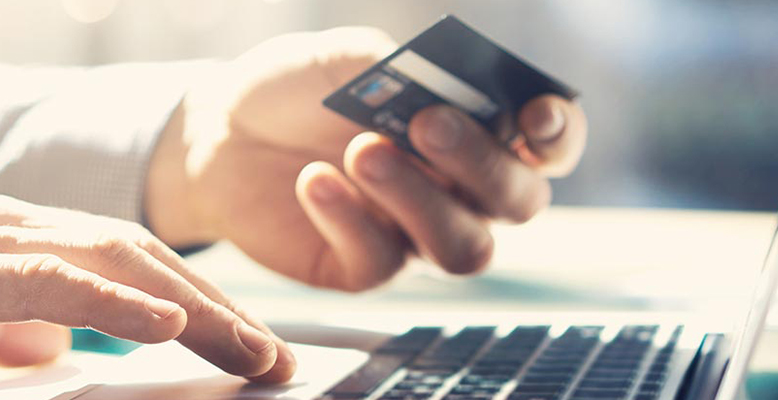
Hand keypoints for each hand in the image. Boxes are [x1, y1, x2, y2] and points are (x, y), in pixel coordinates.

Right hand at [0, 172, 294, 381]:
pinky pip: (45, 280)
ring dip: (188, 307)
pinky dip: (111, 299)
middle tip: (273, 354)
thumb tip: (52, 352)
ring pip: (109, 262)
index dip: (188, 298)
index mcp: (7, 238)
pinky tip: (162, 322)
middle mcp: (7, 228)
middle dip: (214, 306)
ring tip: (248, 348)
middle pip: (137, 257)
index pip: (121, 261)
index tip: (237, 339)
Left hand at [146, 27, 587, 289]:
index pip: (549, 144)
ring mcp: (416, 234)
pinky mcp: (364, 267)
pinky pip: (382, 261)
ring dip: (420, 199)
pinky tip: (313, 181)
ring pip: (463, 247)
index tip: (533, 115)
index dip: (557, 134)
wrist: (219, 132)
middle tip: (426, 124)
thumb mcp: (345, 60)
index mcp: (476, 129)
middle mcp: (461, 190)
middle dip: (481, 162)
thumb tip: (444, 88)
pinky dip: (350, 218)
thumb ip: (402, 70)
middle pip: (518, 202)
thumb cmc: (295, 89)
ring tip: (362, 151)